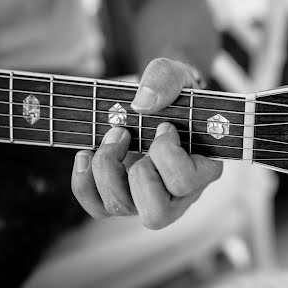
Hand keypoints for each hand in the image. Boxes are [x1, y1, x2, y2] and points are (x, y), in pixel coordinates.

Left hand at [71, 58, 222, 228]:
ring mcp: (148, 199)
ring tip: (110, 136)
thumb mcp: (177, 74)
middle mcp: (179, 193)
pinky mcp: (122, 198)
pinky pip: (98, 208)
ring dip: (106, 169)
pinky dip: (84, 182)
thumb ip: (166, 79)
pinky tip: (86, 153)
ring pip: (123, 209)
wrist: (155, 99)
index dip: (167, 154)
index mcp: (203, 169)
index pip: (186, 182)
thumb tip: (141, 104)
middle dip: (137, 173)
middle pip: (157, 213)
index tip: (164, 126)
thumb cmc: (174, 92)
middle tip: (128, 135)